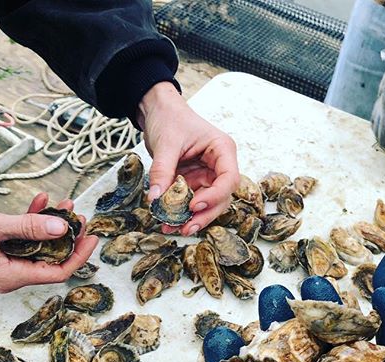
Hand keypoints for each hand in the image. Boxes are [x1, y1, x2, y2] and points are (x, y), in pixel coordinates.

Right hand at [0, 193, 97, 293]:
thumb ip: (28, 228)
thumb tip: (61, 229)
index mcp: (10, 276)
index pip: (58, 272)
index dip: (78, 255)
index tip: (91, 237)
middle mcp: (10, 275)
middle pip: (50, 258)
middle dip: (67, 236)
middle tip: (79, 217)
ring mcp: (3, 264)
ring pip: (38, 246)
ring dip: (51, 225)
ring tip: (64, 205)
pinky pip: (22, 239)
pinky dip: (32, 221)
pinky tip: (40, 201)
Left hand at [138, 82, 239, 236]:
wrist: (157, 111)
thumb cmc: (169, 118)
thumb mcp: (165, 143)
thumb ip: (162, 171)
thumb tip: (155, 198)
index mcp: (222, 150)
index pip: (229, 179)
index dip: (215, 196)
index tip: (193, 205)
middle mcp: (219, 166)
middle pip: (221, 198)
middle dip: (205, 215)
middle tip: (187, 227)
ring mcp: (207, 176)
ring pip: (208, 205)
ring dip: (193, 219)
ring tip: (174, 228)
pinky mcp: (194, 183)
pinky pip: (191, 202)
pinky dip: (181, 214)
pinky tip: (169, 222)